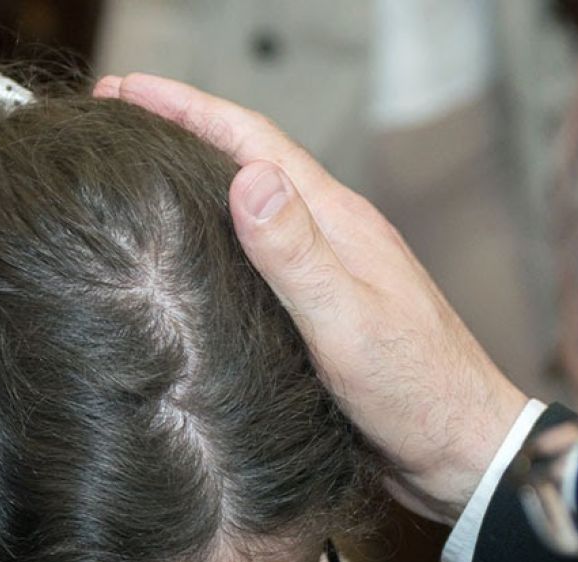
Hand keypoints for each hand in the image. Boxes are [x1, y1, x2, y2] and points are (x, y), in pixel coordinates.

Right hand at [97, 74, 530, 524]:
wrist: (464, 454)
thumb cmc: (418, 394)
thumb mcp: (349, 323)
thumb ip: (298, 254)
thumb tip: (247, 178)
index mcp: (338, 223)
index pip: (252, 143)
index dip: (185, 109)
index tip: (123, 91)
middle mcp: (332, 238)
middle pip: (247, 164)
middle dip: (178, 133)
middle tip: (113, 118)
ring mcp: (329, 275)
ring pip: (251, 212)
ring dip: (194, 184)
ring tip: (136, 176)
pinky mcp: (322, 316)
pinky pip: (258, 260)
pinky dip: (215, 240)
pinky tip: (189, 257)